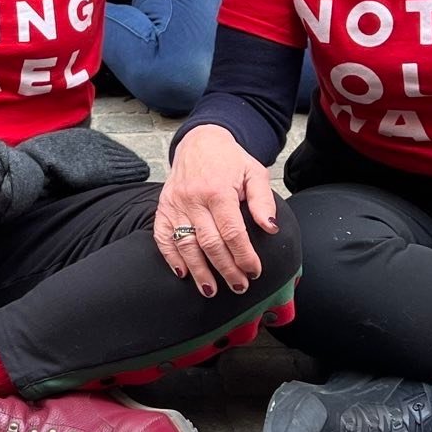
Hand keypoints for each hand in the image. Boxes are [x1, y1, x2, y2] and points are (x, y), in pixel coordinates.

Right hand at [156, 124, 280, 294]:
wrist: (199, 141)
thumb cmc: (230, 160)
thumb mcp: (254, 172)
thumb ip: (262, 200)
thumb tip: (269, 228)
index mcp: (218, 191)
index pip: (232, 232)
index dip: (244, 256)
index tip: (254, 271)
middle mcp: (194, 199)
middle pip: (210, 243)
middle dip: (226, 269)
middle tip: (239, 287)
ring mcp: (175, 204)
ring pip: (185, 245)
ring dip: (198, 271)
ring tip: (211, 290)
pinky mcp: (163, 208)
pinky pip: (162, 237)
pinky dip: (170, 257)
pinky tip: (182, 272)